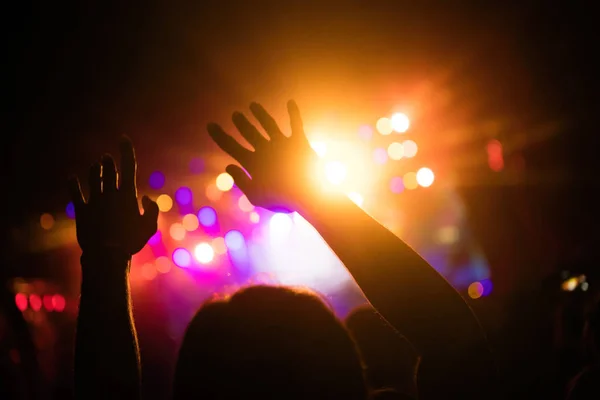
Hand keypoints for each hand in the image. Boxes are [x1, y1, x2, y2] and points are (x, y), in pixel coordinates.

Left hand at [68, 137, 158, 258]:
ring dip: (95, 170)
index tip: (123, 138)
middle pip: (109, 170)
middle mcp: (110, 193)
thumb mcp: (149, 227)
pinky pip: (75, 193)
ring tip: (97, 165)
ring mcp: (95, 201)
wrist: (106, 255)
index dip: (126, 150)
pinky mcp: (82, 211)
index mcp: (127, 195)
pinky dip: (73, 184)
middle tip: (107, 157)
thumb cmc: (131, 242)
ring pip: (94, 178)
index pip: (128, 167)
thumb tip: (146, 198)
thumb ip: (152, 210)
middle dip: (109, 162)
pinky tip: (71, 178)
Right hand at [207, 100, 318, 212]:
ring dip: (260, 114)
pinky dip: (293, 113)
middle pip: (249, 132)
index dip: (219, 135)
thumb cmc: (280, 200)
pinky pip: (296, 123)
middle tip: (236, 115)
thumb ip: (241, 180)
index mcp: (252, 162)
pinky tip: (291, 102)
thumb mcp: (255, 195)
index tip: (210, 125)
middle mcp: (265, 149)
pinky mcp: (299, 142)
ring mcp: (282, 143)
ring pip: (268, 124)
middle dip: (241, 123)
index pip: (230, 146)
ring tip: (253, 106)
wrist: (306, 194)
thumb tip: (228, 166)